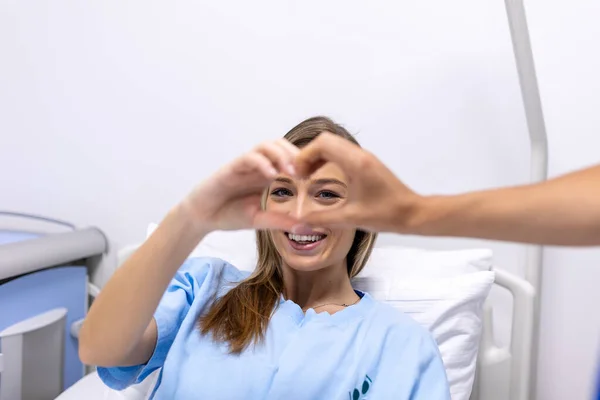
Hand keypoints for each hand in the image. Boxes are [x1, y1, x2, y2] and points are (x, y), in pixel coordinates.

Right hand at [184, 139, 301, 231]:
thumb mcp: (259, 220)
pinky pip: (248, 158)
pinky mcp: (231, 167)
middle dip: (296, 155)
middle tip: (306, 174)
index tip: (316, 179)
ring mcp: (245, 165)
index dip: (305, 164)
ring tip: (291, 172)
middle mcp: (258, 166)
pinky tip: (270, 175)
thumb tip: (307, 227)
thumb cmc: (229, 215)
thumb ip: (280, 221)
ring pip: (266, 146)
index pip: (290, 159)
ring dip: (281, 155)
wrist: (201, 217)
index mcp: (267, 175)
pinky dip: (262, 163)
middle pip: (281, 145)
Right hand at [294, 132, 423, 232]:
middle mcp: (360, 155)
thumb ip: (322, 218)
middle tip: (300, 174)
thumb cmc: (387, 215)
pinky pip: (342, 152)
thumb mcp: (351, 219)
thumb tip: (299, 220)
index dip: (304, 156)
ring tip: (308, 176)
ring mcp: (365, 157)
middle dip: (308, 154)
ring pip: (334, 145)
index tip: (297, 174)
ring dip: (317, 156)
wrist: (413, 213)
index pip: (322, 144)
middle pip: (326, 140)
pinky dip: (328, 159)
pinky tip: (323, 177)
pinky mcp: (367, 163)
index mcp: (356, 163)